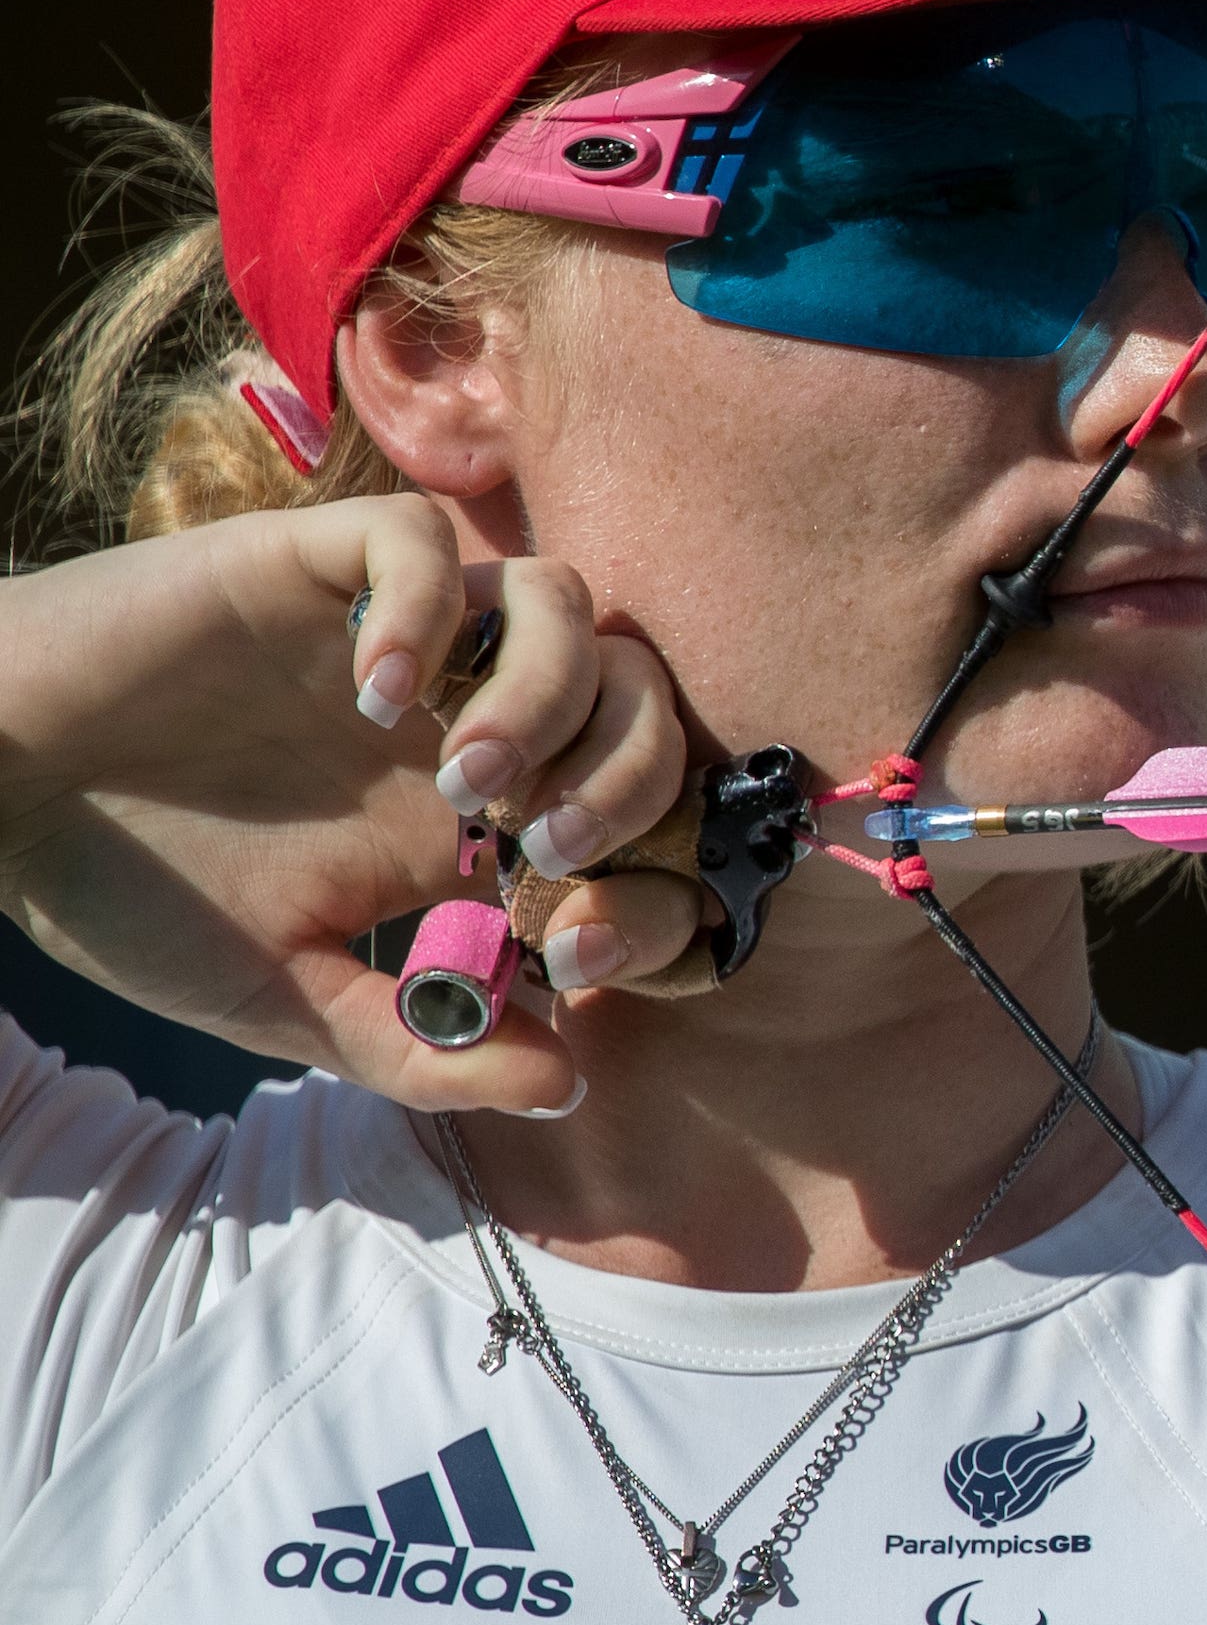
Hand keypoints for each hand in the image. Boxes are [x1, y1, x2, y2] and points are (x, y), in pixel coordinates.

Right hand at [0, 496, 713, 1109]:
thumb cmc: (135, 898)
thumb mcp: (286, 1004)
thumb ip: (422, 1048)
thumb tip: (566, 1088)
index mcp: (475, 814)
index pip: (642, 803)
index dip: (653, 867)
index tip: (583, 940)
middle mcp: (457, 710)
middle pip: (638, 690)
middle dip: (628, 773)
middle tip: (540, 842)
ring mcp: (393, 633)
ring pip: (560, 599)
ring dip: (548, 690)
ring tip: (464, 777)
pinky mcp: (310, 566)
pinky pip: (419, 536)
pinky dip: (425, 607)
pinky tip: (370, 696)